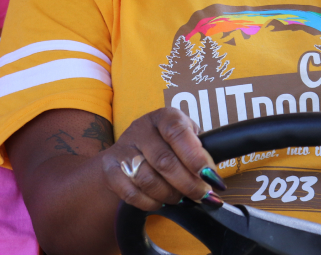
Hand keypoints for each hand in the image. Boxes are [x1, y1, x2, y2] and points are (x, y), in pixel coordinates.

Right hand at [99, 107, 224, 210]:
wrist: (131, 152)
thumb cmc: (168, 146)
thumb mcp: (187, 140)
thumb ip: (200, 155)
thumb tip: (212, 178)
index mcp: (163, 117)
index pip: (176, 131)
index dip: (194, 156)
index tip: (210, 177)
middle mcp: (140, 128)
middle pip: (163, 160)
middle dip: (187, 184)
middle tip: (201, 195)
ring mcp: (123, 147)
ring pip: (147, 179)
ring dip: (169, 195)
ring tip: (179, 197)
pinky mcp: (109, 167)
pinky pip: (130, 192)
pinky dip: (149, 203)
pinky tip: (159, 201)